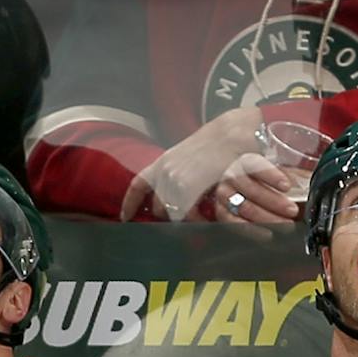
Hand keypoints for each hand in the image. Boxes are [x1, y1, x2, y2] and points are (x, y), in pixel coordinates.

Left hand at [121, 108, 262, 221]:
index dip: (130, 204)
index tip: (125, 217)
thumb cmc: (217, 145)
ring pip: (171, 213)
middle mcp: (164, 172)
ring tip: (200, 219)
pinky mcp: (186, 189)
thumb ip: (178, 174)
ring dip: (183, 219)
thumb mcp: (189, 156)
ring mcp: (173, 181)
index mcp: (162, 162)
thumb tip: (179, 194)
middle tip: (185, 218)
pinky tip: (205, 219)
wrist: (231, 136)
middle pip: (157, 207)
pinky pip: (184, 215)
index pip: (138, 186)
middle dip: (168, 216)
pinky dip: (195, 221)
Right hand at [213, 151, 302, 225]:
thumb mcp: (274, 170)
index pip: (255, 165)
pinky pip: (234, 223)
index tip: (287, 186)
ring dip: (267, 218)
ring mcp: (224, 195)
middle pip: (251, 189)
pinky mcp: (222, 212)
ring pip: (244, 207)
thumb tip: (310, 179)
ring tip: (286, 224)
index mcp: (245, 161)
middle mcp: (231, 177)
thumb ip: (290, 173)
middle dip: (274, 202)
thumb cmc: (260, 176)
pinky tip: (268, 234)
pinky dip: (252, 230)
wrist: (239, 186)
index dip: (271, 176)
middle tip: (293, 210)